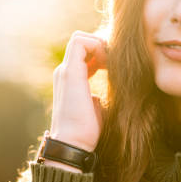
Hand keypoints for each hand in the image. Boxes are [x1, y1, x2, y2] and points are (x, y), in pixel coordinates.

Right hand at [50, 31, 107, 151]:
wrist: (74, 143)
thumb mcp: (95, 106)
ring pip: (80, 38)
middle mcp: (66, 71)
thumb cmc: (88, 131)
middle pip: (82, 41)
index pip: (84, 51)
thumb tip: (101, 94)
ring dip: (100, 44)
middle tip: (114, 63)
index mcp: (71, 78)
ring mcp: (66, 70)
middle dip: (102, 45)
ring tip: (111, 63)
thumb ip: (95, 95)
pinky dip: (97, 45)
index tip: (114, 67)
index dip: (101, 52)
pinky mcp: (70, 72)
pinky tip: (107, 64)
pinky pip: (80, 42)